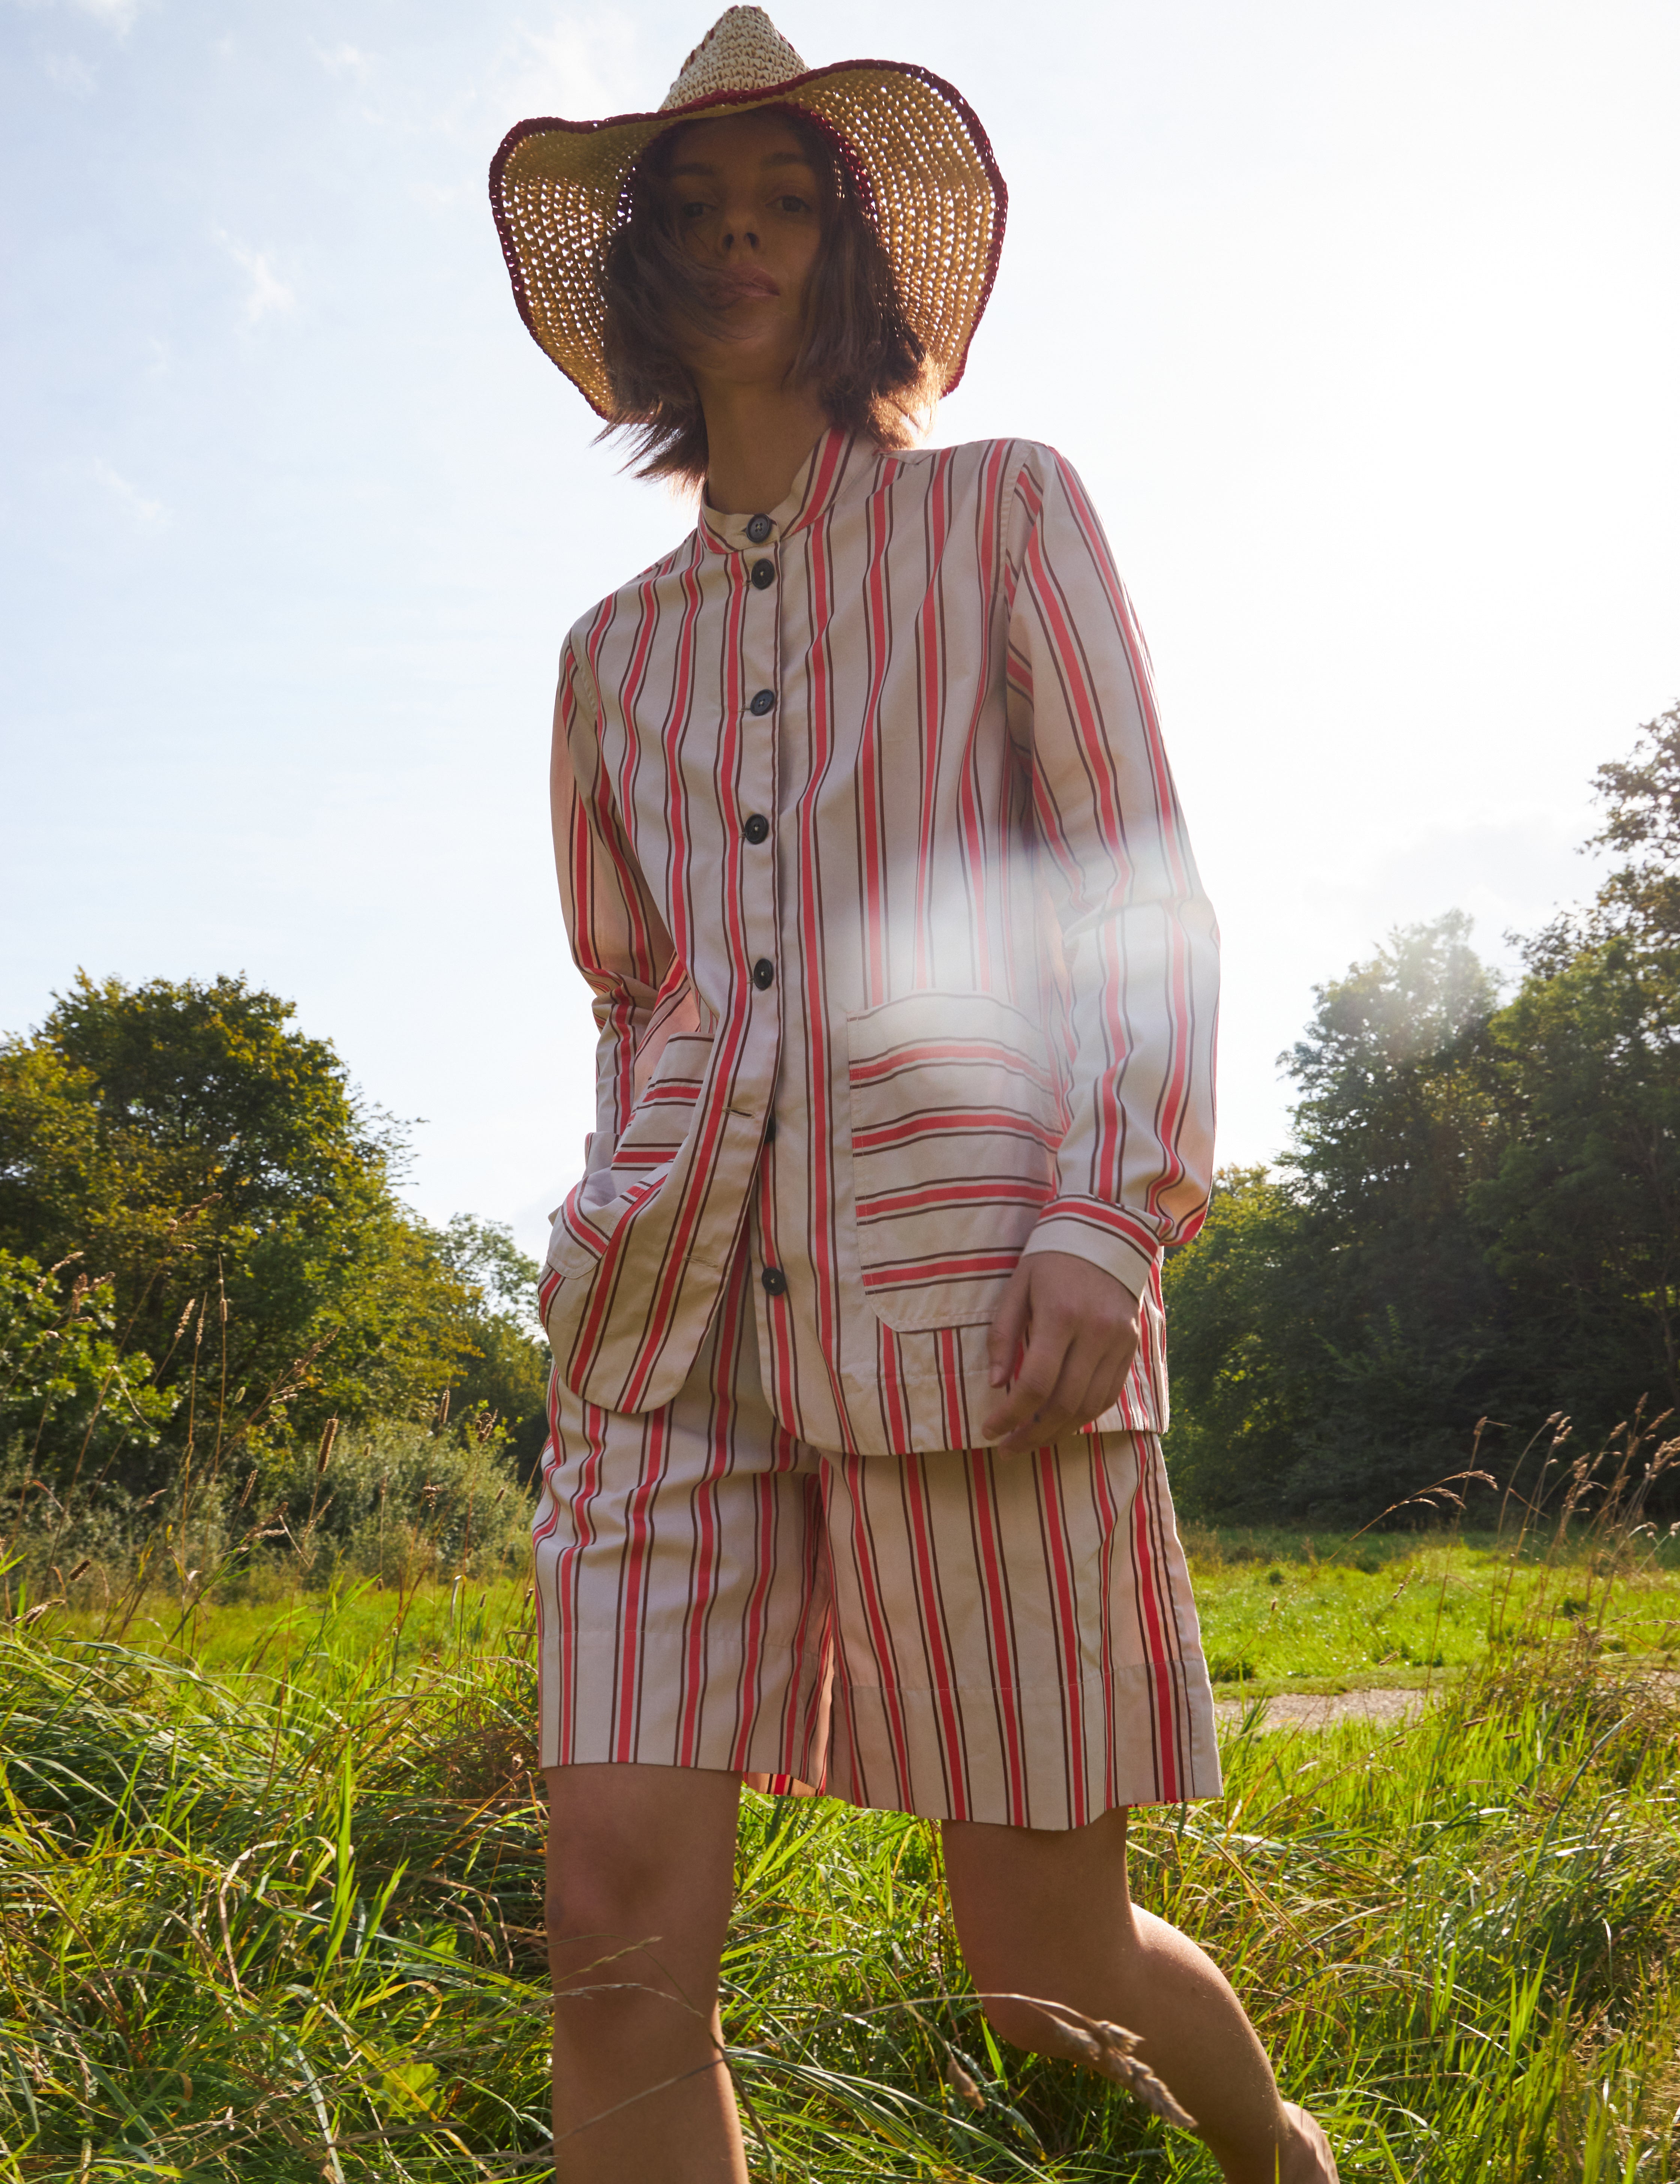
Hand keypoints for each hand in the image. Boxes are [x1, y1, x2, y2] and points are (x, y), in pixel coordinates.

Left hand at [980, 1252, 1138, 1453]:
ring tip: (1032, 1441)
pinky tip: (1063, 1422)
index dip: (1011, 1415)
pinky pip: (1110, 1394)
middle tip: (1008, 1448)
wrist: (1107, 1231)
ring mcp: (1119, 1341)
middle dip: (1033, 1434)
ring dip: (1060, 1432)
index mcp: (1061, 1316)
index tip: (991, 1430)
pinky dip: (1086, 1415)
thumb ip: (1003, 1334)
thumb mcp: (1018, 1286)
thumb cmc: (1052, 1258)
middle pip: (1065, 1403)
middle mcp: (1095, 1333)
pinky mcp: (1132, 1345)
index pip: (1035, 1383)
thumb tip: (995, 1385)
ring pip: (1091, 1405)